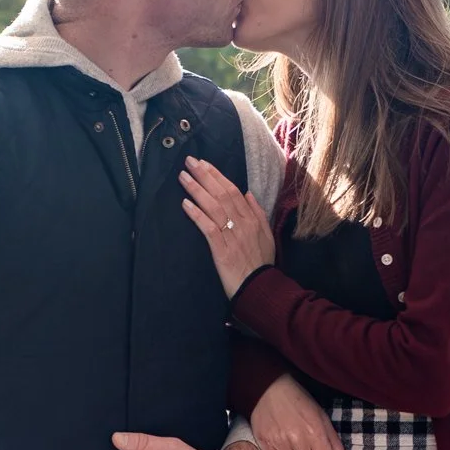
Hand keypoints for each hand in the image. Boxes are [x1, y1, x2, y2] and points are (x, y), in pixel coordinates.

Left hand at [181, 155, 276, 295]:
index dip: (217, 175)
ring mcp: (232, 236)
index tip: (203, 163)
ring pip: (213, 207)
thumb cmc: (261, 263)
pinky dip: (197, 215)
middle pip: (221, 194)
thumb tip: (248, 193)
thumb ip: (258, 213)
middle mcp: (242, 224)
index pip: (233, 191)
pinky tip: (185, 204)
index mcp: (252, 219)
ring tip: (183, 177)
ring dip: (197, 190)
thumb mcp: (266, 235)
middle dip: (204, 176)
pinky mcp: (222, 250)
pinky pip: (208, 228)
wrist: (260, 288)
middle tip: (189, 161)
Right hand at [252, 374, 351, 449]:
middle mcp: (298, 439)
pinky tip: (280, 449)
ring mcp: (280, 442)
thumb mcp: (322, 417)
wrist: (269, 388)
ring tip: (290, 442)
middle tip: (304, 445)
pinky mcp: (264, 444)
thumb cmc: (299, 401)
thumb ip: (335, 444)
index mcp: (315, 431)